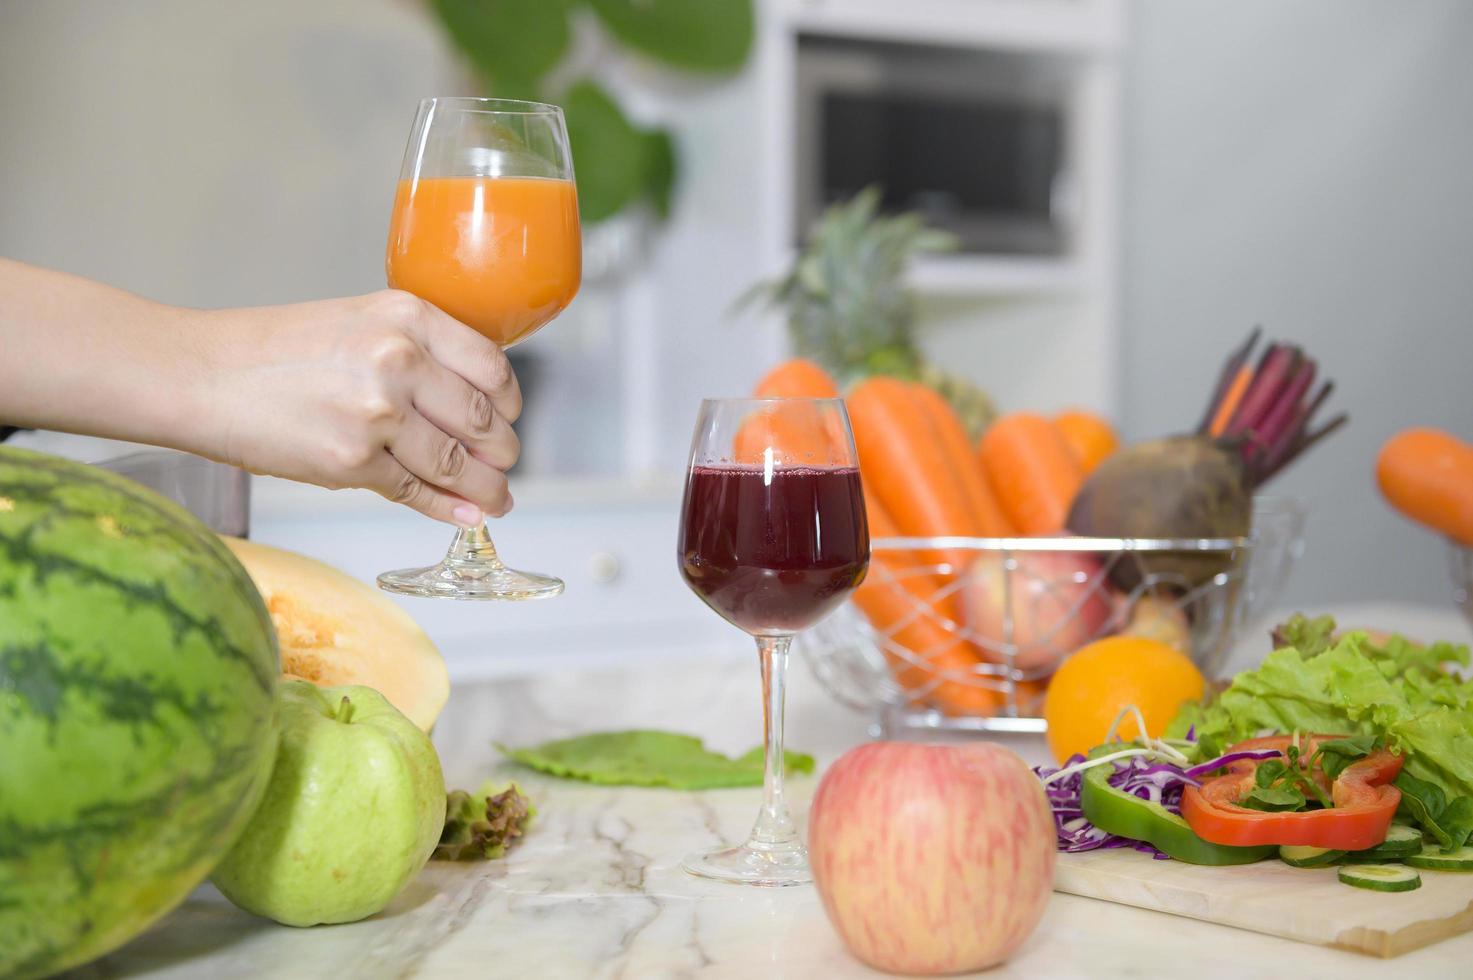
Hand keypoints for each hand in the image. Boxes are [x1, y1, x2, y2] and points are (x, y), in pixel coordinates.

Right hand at [202, 290, 520, 525]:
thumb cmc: (276, 349)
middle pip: (484, 421)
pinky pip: (418, 493)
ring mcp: (378, 414)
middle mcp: (400, 361)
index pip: (493, 368)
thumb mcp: (359, 321)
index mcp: (408, 317)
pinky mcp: (353, 462)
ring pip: (458, 465)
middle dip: (503, 452)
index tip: (510, 418)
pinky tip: (465, 514)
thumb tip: (476, 402)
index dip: (510, 403)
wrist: (202, 374)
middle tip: (505, 463)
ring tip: (495, 499)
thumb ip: (419, 350)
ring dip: (486, 490)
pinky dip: (448, 509)